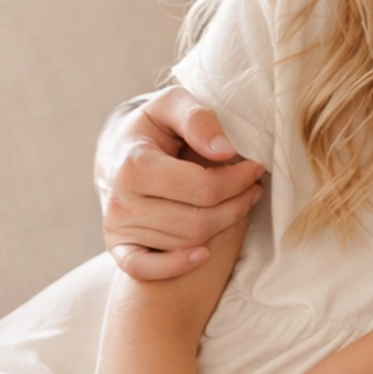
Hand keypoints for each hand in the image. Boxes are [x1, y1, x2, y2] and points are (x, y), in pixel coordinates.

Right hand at [97, 87, 263, 281]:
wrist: (116, 148)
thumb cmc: (153, 125)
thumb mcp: (173, 104)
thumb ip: (198, 119)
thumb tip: (224, 151)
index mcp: (133, 165)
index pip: (202, 188)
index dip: (238, 180)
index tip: (255, 168)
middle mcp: (121, 201)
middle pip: (197, 221)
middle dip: (236, 205)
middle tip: (253, 188)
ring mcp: (117, 227)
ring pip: (185, 243)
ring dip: (221, 227)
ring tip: (238, 203)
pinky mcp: (118, 246)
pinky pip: (146, 269)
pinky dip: (176, 265)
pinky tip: (203, 254)